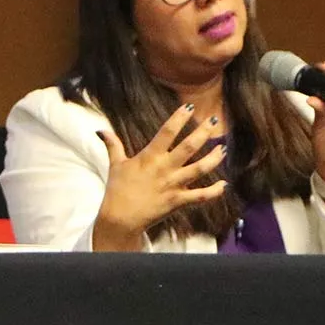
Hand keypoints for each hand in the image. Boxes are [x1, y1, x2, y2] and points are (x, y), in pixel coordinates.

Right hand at [93, 104, 226, 251]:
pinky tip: (224, 185)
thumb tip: (101, 130)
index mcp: (150, 156)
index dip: (180, 118)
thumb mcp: (115, 165)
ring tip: (223, 149)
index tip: (190, 106)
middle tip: (215, 122)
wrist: (120, 218)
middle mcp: (165, 168)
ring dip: (214, 158)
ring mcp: (173, 185)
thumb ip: (113, 145)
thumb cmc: (117, 190)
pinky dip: (214, 191)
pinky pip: (201, 196)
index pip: (167, 131)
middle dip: (204, 132)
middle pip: (189, 146)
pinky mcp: (178, 201)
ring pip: (200, 169)